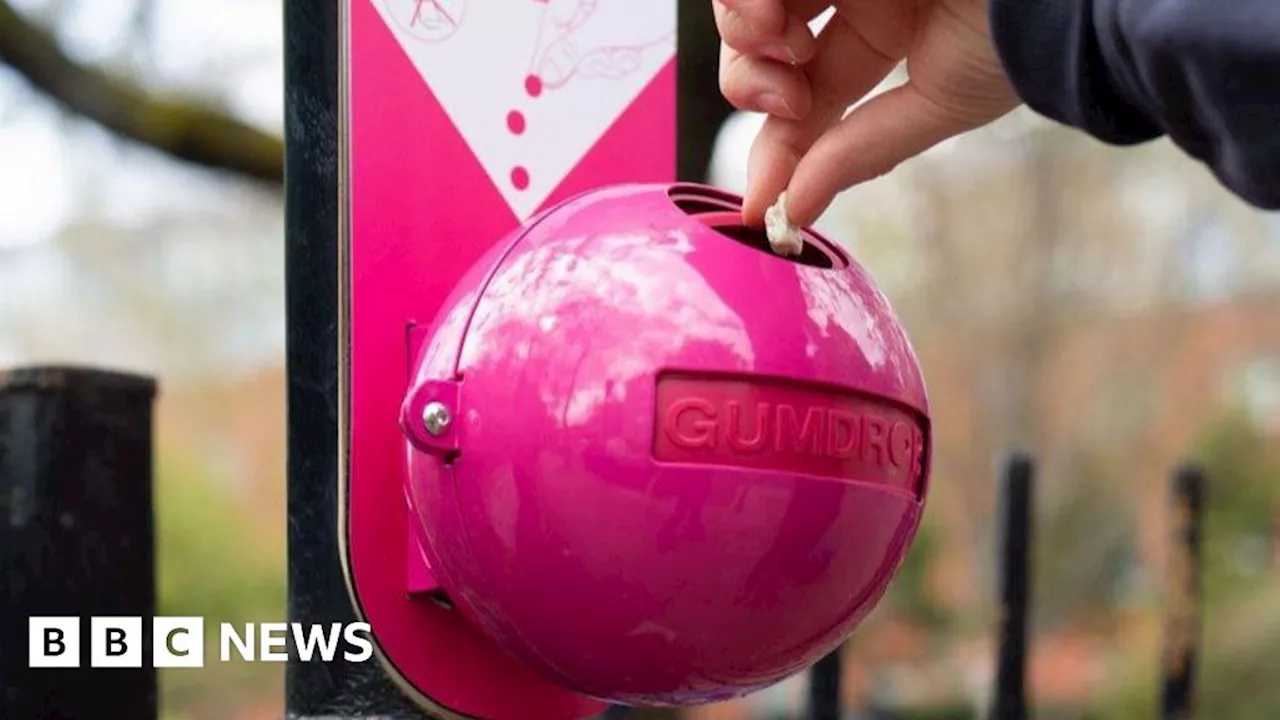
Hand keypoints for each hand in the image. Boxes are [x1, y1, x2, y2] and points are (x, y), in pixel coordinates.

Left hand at [715, 0, 1019, 226]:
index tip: (759, 200)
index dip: (774, 148)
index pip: (803, 96)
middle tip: (789, 100)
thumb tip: (793, 212)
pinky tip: (777, 19)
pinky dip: (748, 2)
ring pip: (745, 0)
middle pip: (758, 45)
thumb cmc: (1018, 37)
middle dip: (750, 82)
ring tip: (785, 48)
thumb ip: (859, 153)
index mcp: (881, 32)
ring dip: (741, 33)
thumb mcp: (935, 105)